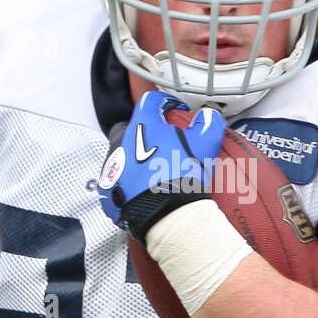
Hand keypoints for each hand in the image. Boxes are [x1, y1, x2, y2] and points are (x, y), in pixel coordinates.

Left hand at [97, 89, 226, 242]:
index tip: (174, 109)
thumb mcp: (205, 144)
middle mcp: (121, 143)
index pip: (150, 102)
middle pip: (131, 128)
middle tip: (162, 142)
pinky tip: (141, 190)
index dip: (164, 102)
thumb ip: (208, 123)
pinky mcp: (108, 192)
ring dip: (133, 157)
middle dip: (144, 131)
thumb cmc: (183, 176)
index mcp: (143, 126)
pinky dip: (126, 183)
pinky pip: (116, 181)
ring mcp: (112, 168)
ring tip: (152, 169)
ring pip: (120, 155)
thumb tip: (209, 116)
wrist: (167, 215)